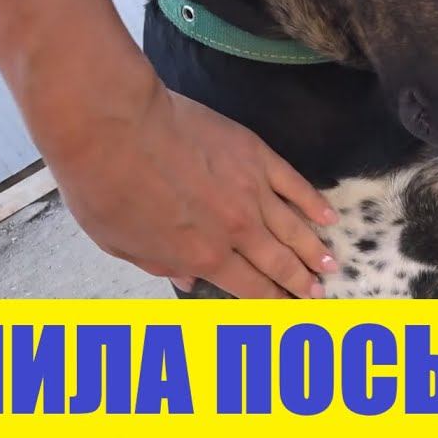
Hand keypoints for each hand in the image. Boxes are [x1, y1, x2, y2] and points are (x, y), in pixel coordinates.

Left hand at [42, 74, 340, 298]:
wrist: (115, 128)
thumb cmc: (106, 187)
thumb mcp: (121, 244)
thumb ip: (161, 265)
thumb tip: (187, 281)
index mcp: (203, 256)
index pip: (248, 287)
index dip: (271, 301)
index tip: (288, 309)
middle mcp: (235, 229)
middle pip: (278, 262)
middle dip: (300, 281)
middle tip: (318, 293)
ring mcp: (250, 190)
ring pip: (293, 227)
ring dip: (314, 249)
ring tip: (331, 264)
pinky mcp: (255, 155)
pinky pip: (293, 183)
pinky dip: (313, 202)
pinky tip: (328, 215)